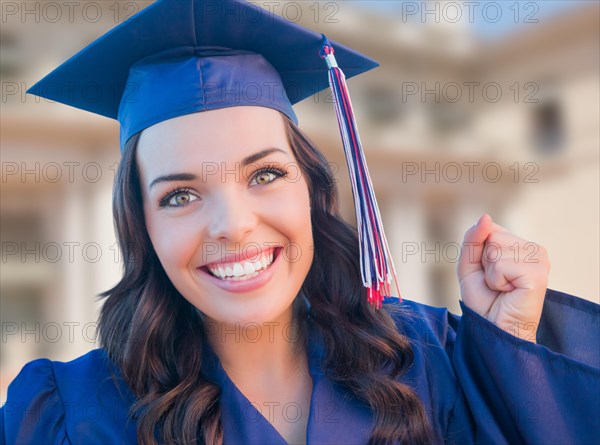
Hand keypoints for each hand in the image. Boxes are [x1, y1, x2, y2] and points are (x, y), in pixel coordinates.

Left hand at [457, 214, 550, 342]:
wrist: (493, 330)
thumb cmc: (484, 301)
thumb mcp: (469, 265)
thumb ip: (473, 238)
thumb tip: (486, 217)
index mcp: (521, 245)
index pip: (489, 229)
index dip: (478, 253)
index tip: (488, 273)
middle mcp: (534, 249)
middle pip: (492, 237)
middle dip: (484, 263)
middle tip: (495, 284)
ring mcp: (540, 260)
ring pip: (495, 249)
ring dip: (490, 273)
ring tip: (502, 289)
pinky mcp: (538, 273)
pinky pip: (501, 264)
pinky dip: (496, 281)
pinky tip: (508, 292)